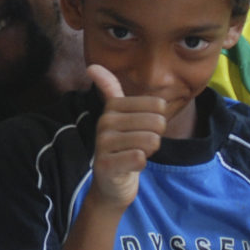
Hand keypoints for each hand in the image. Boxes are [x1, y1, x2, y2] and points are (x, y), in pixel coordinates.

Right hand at [88, 66, 166, 206]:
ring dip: (149, 152)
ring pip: (151, 141)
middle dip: (155, 137)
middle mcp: (105, 122)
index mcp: (112, 108)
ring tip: (134, 155)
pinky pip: (140, 158)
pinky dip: (141, 164)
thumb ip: (110, 90)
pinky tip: (129, 165)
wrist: (111, 184)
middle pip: (157, 123)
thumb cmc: (122, 147)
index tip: (141, 129)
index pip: (158, 105)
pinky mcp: (106, 164)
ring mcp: (103, 143)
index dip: (158, 120)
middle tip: (139, 146)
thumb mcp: (119, 116)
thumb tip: (92, 66)